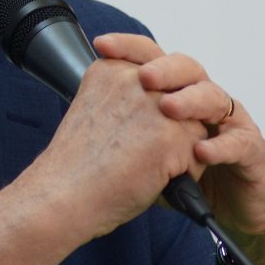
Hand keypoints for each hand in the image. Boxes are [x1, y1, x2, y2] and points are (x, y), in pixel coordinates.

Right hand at [21, 51, 209, 241]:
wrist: (65, 195)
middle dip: (166, 127)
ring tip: (139, 164)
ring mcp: (156, 105)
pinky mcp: (172, 136)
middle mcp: (135, 78)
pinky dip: (183, 174)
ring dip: (177, 149)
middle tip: (131, 150)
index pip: (155, 75)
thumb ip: (125, 97)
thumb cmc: (76, 165)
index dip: (149, 108)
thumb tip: (165, 106)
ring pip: (193, 127)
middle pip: (179, 99)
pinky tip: (151, 178)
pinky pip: (199, 156)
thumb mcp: (95, 110)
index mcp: (111, 69)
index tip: (126, 127)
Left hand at [93, 34, 264, 264]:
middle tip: (144, 78)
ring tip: (169, 109)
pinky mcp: (251, 151)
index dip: (128, 48)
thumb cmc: (186, 176)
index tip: (101, 45)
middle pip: (186, 68)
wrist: (234, 210)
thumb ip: (127, 129)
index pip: (153, 58)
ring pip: (214, 97)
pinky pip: (239, 142)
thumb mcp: (147, 152)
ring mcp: (229, 122)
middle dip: (163, 69)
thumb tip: (84, 114)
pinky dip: (219, 146)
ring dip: (190, 100)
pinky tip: (202, 150)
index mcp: (175, 92)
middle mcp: (202, 99)